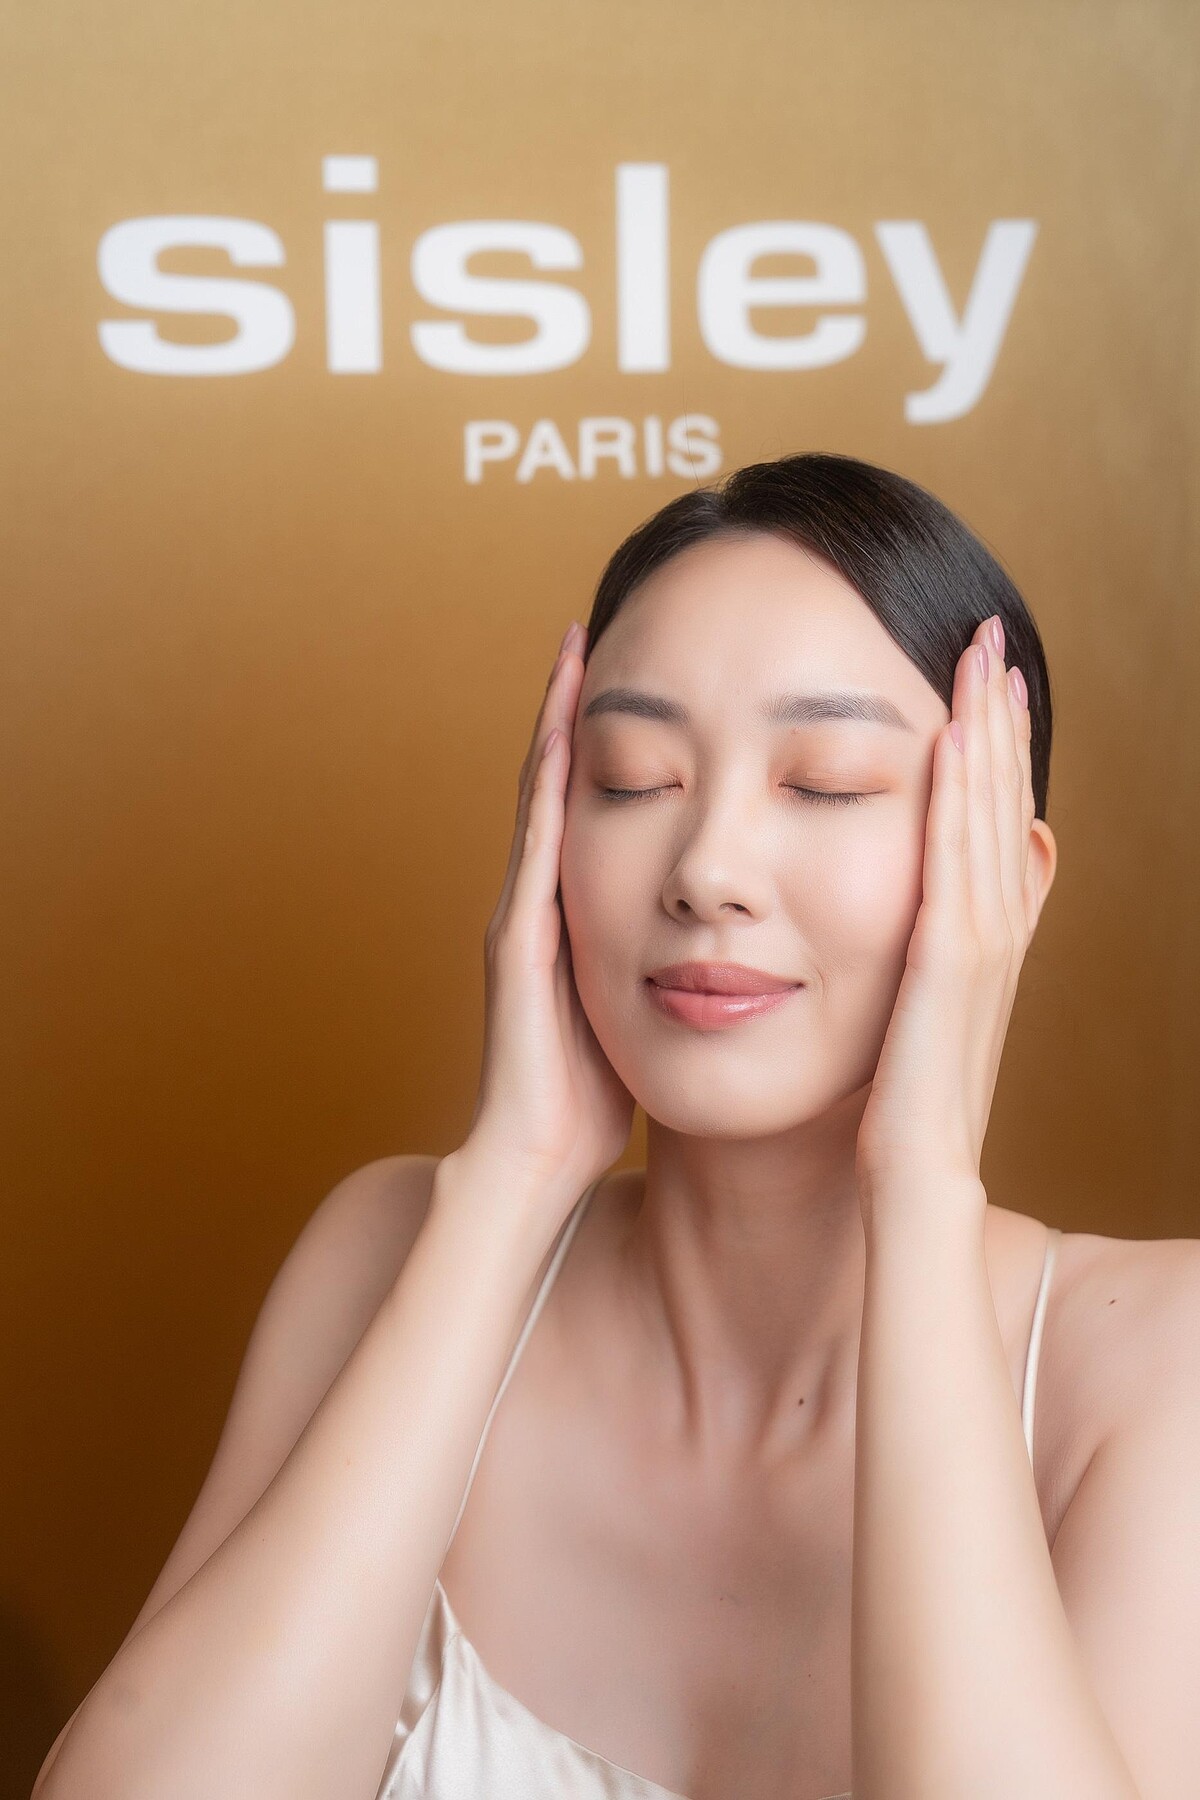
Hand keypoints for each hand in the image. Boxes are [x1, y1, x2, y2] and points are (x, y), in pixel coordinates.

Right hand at [459, 621, 634, 1224]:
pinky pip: (539, 835)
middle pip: (567, 781)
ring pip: (546, 792)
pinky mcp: (519, 931)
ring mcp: (523, 910)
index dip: (619, 741)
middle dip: (584, 706)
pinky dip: (547, 772)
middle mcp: (544, 900)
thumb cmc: (593, 1101)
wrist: (536, 1164)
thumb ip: (661, 962)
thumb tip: (721, 933)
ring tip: (582, 640)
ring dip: (559, 716)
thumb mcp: (638, 1010)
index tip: (650, 673)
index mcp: (580, 915)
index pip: (606, 806)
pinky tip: (563, 720)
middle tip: (608, 620)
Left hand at [855, 613, 1037, 1204]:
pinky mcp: (945, 966)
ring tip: (979, 660)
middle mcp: (993, 929)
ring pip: (984, 816)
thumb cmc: (901, 1105)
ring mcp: (977, 946)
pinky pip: (953, 862)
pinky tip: (950, 738)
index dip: (993, 747)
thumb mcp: (919, 1009)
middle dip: (996, 718)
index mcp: (981, 934)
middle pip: (1000, 801)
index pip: (990, 819)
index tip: (985, 678)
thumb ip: (931, 948)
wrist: (911, 1181)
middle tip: (988, 638)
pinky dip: (957, 798)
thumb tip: (931, 904)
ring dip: (985, 734)